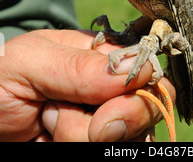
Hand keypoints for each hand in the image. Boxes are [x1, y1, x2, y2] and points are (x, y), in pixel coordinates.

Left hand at [0, 29, 174, 141]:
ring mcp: (102, 118)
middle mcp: (109, 86)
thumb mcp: (30, 63)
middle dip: (108, 125)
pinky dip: (75, 148)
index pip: (147, 72)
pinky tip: (50, 139)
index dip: (136, 97)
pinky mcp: (91, 142)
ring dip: (79, 139)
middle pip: (145, 110)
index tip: (103, 118)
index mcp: (102, 55)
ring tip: (46, 124)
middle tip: (57, 120)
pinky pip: (108, 153)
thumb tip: (140, 67)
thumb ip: (80, 67)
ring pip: (126, 139)